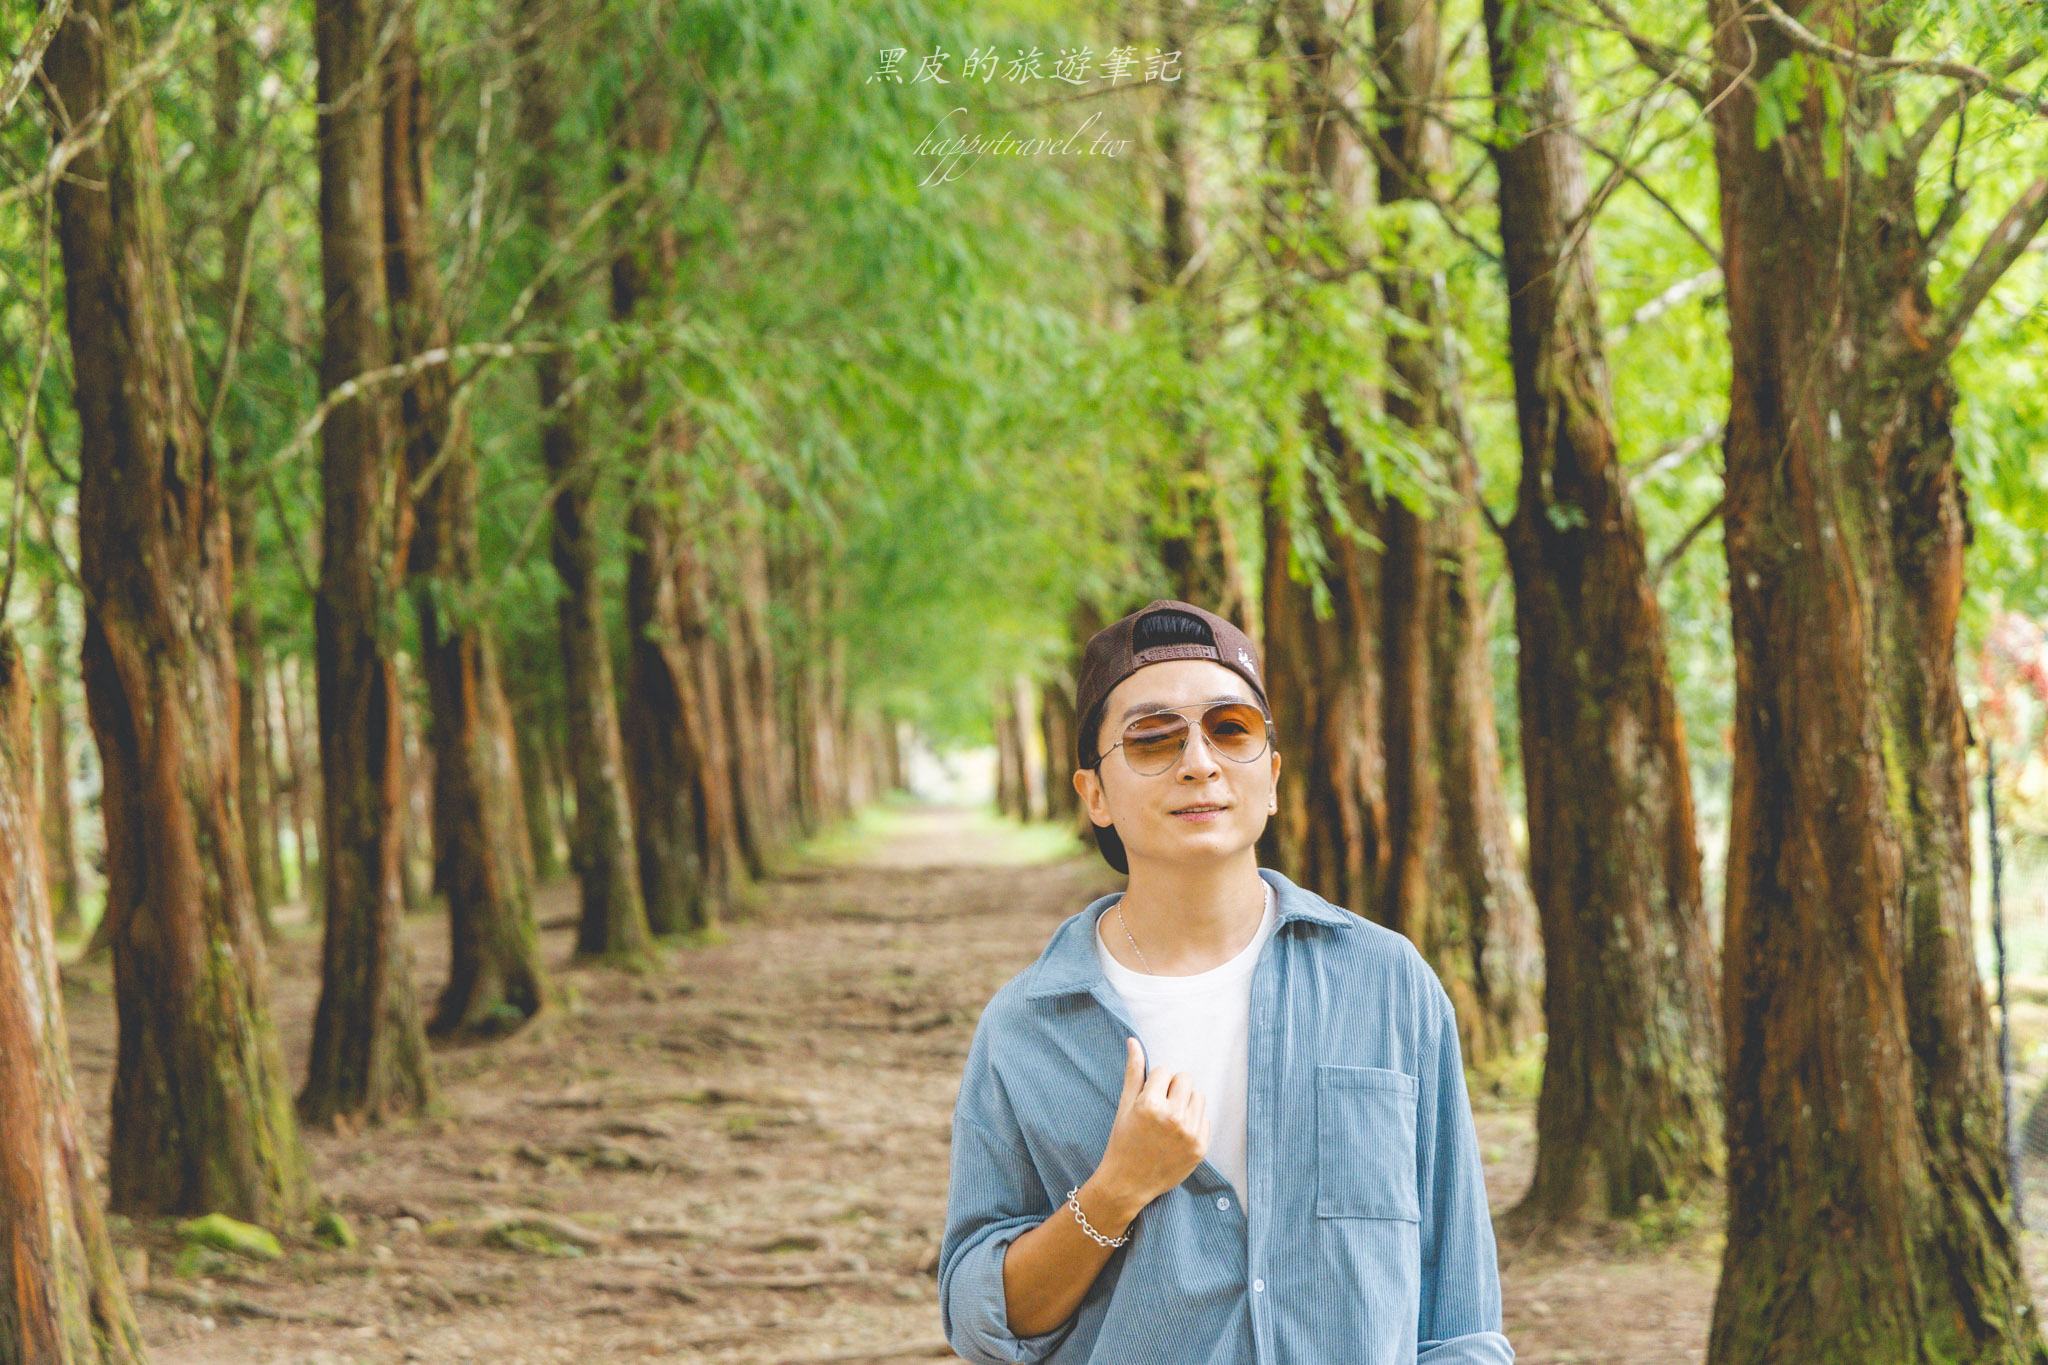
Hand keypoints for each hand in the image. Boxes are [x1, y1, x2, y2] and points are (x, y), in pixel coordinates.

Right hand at [1093, 1037, 1208, 1214]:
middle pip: (1185, 1079)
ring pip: (1198, 1096)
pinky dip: (1193, 1121)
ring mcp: (1189, 1134)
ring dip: (1186, 1102)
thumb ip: (1133, 1072)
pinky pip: (1205, 1118)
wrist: (1128, 1183)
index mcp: (1151, 1105)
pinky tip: (1177, 1134)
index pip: (1164, 1072)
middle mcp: (1173, 1118)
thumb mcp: (1124, 1106)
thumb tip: (1133, 1041)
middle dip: (1172, 1088)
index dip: (1154, 1084)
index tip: (1147, 1100)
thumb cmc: (1122, 1142)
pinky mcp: (1200, 1148)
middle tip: (1160, 1107)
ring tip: (1170, 1119)